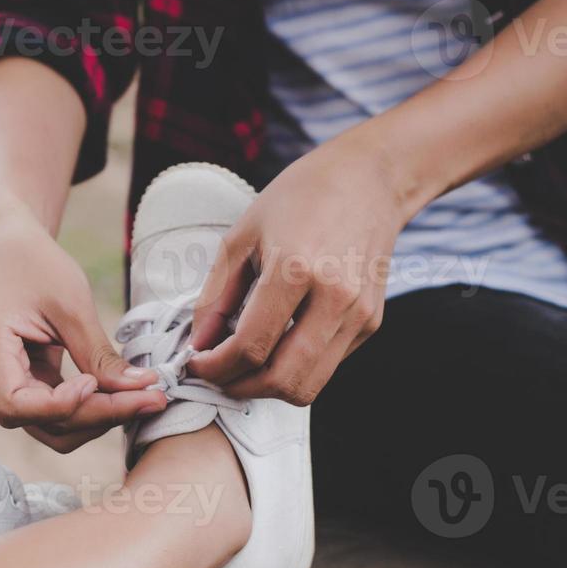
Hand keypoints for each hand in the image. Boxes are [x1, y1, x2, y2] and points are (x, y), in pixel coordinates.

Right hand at [0, 200, 164, 451]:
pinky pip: (51, 410)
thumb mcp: (72, 305)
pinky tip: (124, 395)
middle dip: (95, 416)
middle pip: (38, 421)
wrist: (11, 245)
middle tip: (150, 399)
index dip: (63, 407)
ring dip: (95, 418)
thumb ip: (100, 355)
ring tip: (143, 398)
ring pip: (47, 424)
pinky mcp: (17, 382)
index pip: (17, 406)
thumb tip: (141, 389)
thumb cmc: (36, 264)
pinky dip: (87, 406)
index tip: (100, 384)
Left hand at [187, 140, 404, 405]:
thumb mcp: (241, 237)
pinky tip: (277, 343)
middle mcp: (335, 297)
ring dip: (268, 387)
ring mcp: (358, 314)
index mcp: (296, 269)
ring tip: (242, 366)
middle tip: (217, 374)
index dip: (215, 367)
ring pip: (308, 385)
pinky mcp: (371, 322)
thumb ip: (215, 297)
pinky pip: (326, 366)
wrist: (369, 180)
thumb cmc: (298, 199)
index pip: (251, 346)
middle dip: (240, 387)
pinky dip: (294, 367)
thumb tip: (198, 347)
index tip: (196, 364)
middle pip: (282, 380)